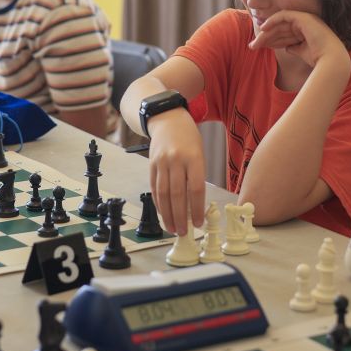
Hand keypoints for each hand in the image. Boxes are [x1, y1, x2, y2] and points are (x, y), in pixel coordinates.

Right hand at [149, 109, 205, 234]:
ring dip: (167, 214)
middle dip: (180, 216)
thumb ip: (197, 176)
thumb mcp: (199, 153)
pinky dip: (158, 203)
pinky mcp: (151, 164)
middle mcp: (176, 160)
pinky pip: (154, 188)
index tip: (198, 223)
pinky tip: (163, 213)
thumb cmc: (188, 138)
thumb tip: (195, 205)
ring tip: (171, 228)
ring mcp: (161, 162)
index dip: (196, 208)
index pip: (196, 189)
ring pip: (163, 194)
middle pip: (177, 194)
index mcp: (193, 157)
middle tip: (182, 232)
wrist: (167, 118)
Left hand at [248, 9, 349, 70]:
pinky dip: (273, 20)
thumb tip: (287, 47)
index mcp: (306, 30)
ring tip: (254, 44)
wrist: (330, 60)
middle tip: (252, 46)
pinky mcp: (303, 17)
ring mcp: (305, 18)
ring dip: (265, 33)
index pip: (284, 34)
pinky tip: (263, 29)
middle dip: (265, 38)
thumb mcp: (302, 52)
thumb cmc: (319, 59)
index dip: (271, 39)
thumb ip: (295, 47)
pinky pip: (283, 16)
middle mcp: (306, 23)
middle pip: (280, 29)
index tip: (259, 46)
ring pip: (279, 24)